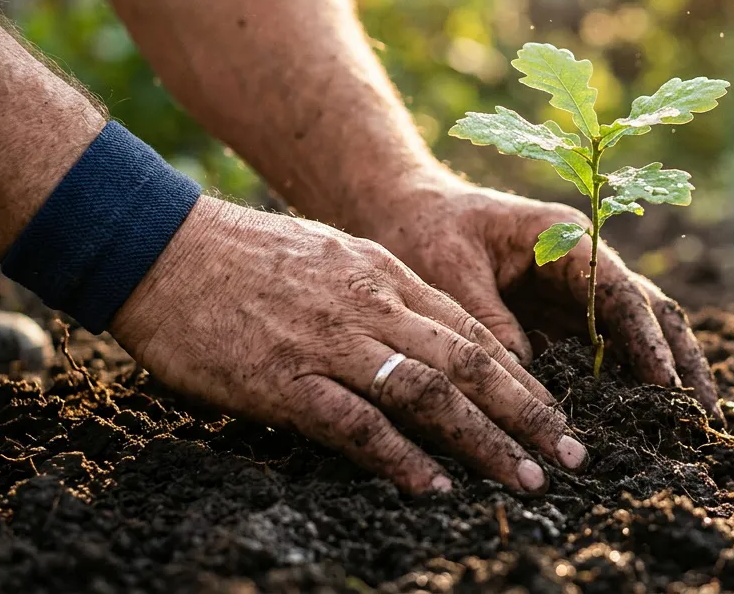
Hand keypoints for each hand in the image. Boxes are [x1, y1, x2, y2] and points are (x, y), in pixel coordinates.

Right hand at [111, 196, 587, 493]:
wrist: (160, 246)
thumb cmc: (243, 256)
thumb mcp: (332, 257)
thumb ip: (382, 296)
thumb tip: (426, 339)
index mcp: (386, 276)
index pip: (474, 333)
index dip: (523, 380)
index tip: (558, 417)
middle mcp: (372, 305)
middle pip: (470, 364)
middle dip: (529, 415)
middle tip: (573, 459)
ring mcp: (330, 341)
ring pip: (430, 393)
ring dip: (486, 441)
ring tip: (527, 480)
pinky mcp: (283, 377)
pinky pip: (355, 422)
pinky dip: (400, 456)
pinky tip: (433, 486)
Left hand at [360, 169, 721, 422]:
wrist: (404, 214)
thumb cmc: (426, 233)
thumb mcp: (449, 271)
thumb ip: (488, 322)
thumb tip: (526, 381)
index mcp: (564, 238)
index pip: (618, 291)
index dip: (644, 338)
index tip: (664, 384)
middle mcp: (583, 265)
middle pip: (649, 310)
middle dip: (680, 360)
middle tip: (705, 413)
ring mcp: (577, 293)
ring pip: (638, 333)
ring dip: (667, 374)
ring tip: (693, 424)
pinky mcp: (562, 320)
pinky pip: (606, 352)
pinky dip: (629, 384)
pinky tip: (645, 421)